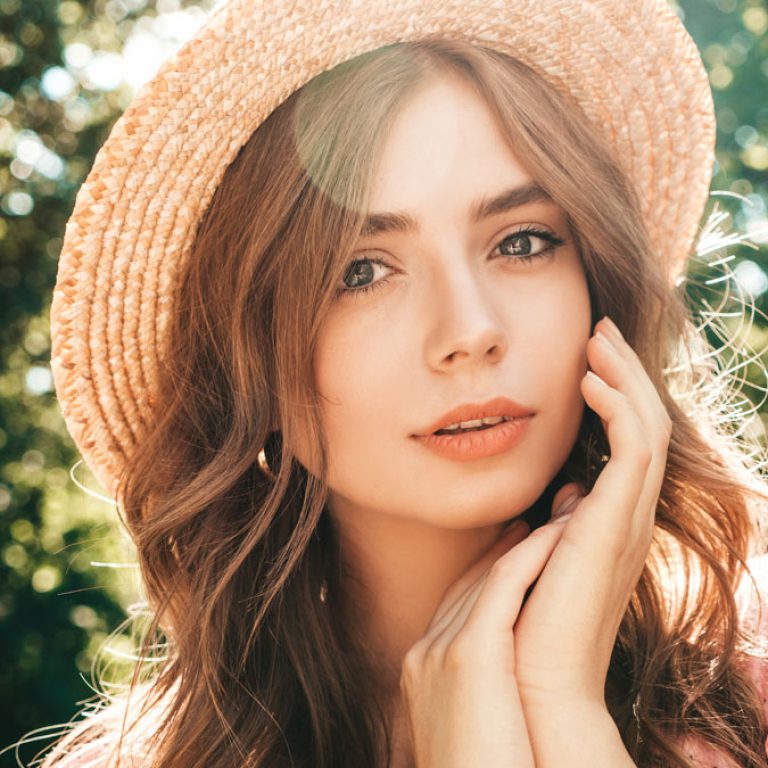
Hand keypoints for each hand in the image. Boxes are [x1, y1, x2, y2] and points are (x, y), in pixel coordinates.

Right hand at [398, 514, 580, 766]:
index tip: (515, 545)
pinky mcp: (470, 654)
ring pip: (488, 578)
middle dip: (505, 548)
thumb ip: (477, 693)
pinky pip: (504, 586)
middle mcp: (422, 652)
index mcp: (421, 671)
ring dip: (526, 543)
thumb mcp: (471, 729)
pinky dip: (530, 556)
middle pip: (468, 584)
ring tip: (558, 517)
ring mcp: (439, 650)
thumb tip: (501, 679)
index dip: (487, 570)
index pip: (456, 604)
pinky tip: (555, 535)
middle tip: (538, 518)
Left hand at [513, 315, 670, 713]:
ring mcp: (629, 520)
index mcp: (612, 522)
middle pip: (645, 424)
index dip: (614, 395)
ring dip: (624, 377)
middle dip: (624, 372)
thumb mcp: (541, 557)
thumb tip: (561, 497)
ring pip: (648, 426)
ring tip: (595, 339)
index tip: (585, 358)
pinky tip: (587, 380)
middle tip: (598, 330)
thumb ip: (556, 523)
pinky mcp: (616, 524)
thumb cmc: (524, 622)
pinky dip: (618, 408)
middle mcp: (629, 516)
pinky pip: (634, 449)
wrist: (532, 680)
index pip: (628, 442)